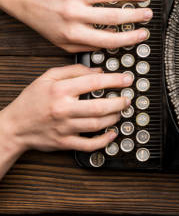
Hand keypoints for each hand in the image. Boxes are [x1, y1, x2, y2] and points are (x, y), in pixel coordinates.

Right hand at [0, 64, 132, 153]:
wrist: (14, 126)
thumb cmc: (31, 101)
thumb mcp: (47, 78)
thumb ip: (73, 71)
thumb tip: (98, 71)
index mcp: (60, 91)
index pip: (93, 83)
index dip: (114, 80)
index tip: (127, 79)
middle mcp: (63, 109)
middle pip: (99, 107)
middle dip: (119, 102)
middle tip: (127, 99)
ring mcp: (65, 128)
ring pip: (97, 124)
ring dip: (114, 118)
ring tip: (120, 112)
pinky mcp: (65, 143)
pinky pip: (89, 144)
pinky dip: (104, 140)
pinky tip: (112, 133)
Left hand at [8, 0, 151, 52]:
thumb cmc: (45, 21)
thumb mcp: (62, 42)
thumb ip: (86, 46)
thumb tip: (109, 44)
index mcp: (73, 32)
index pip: (108, 38)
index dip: (129, 37)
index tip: (142, 34)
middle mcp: (74, 13)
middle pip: (112, 15)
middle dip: (135, 15)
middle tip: (148, 13)